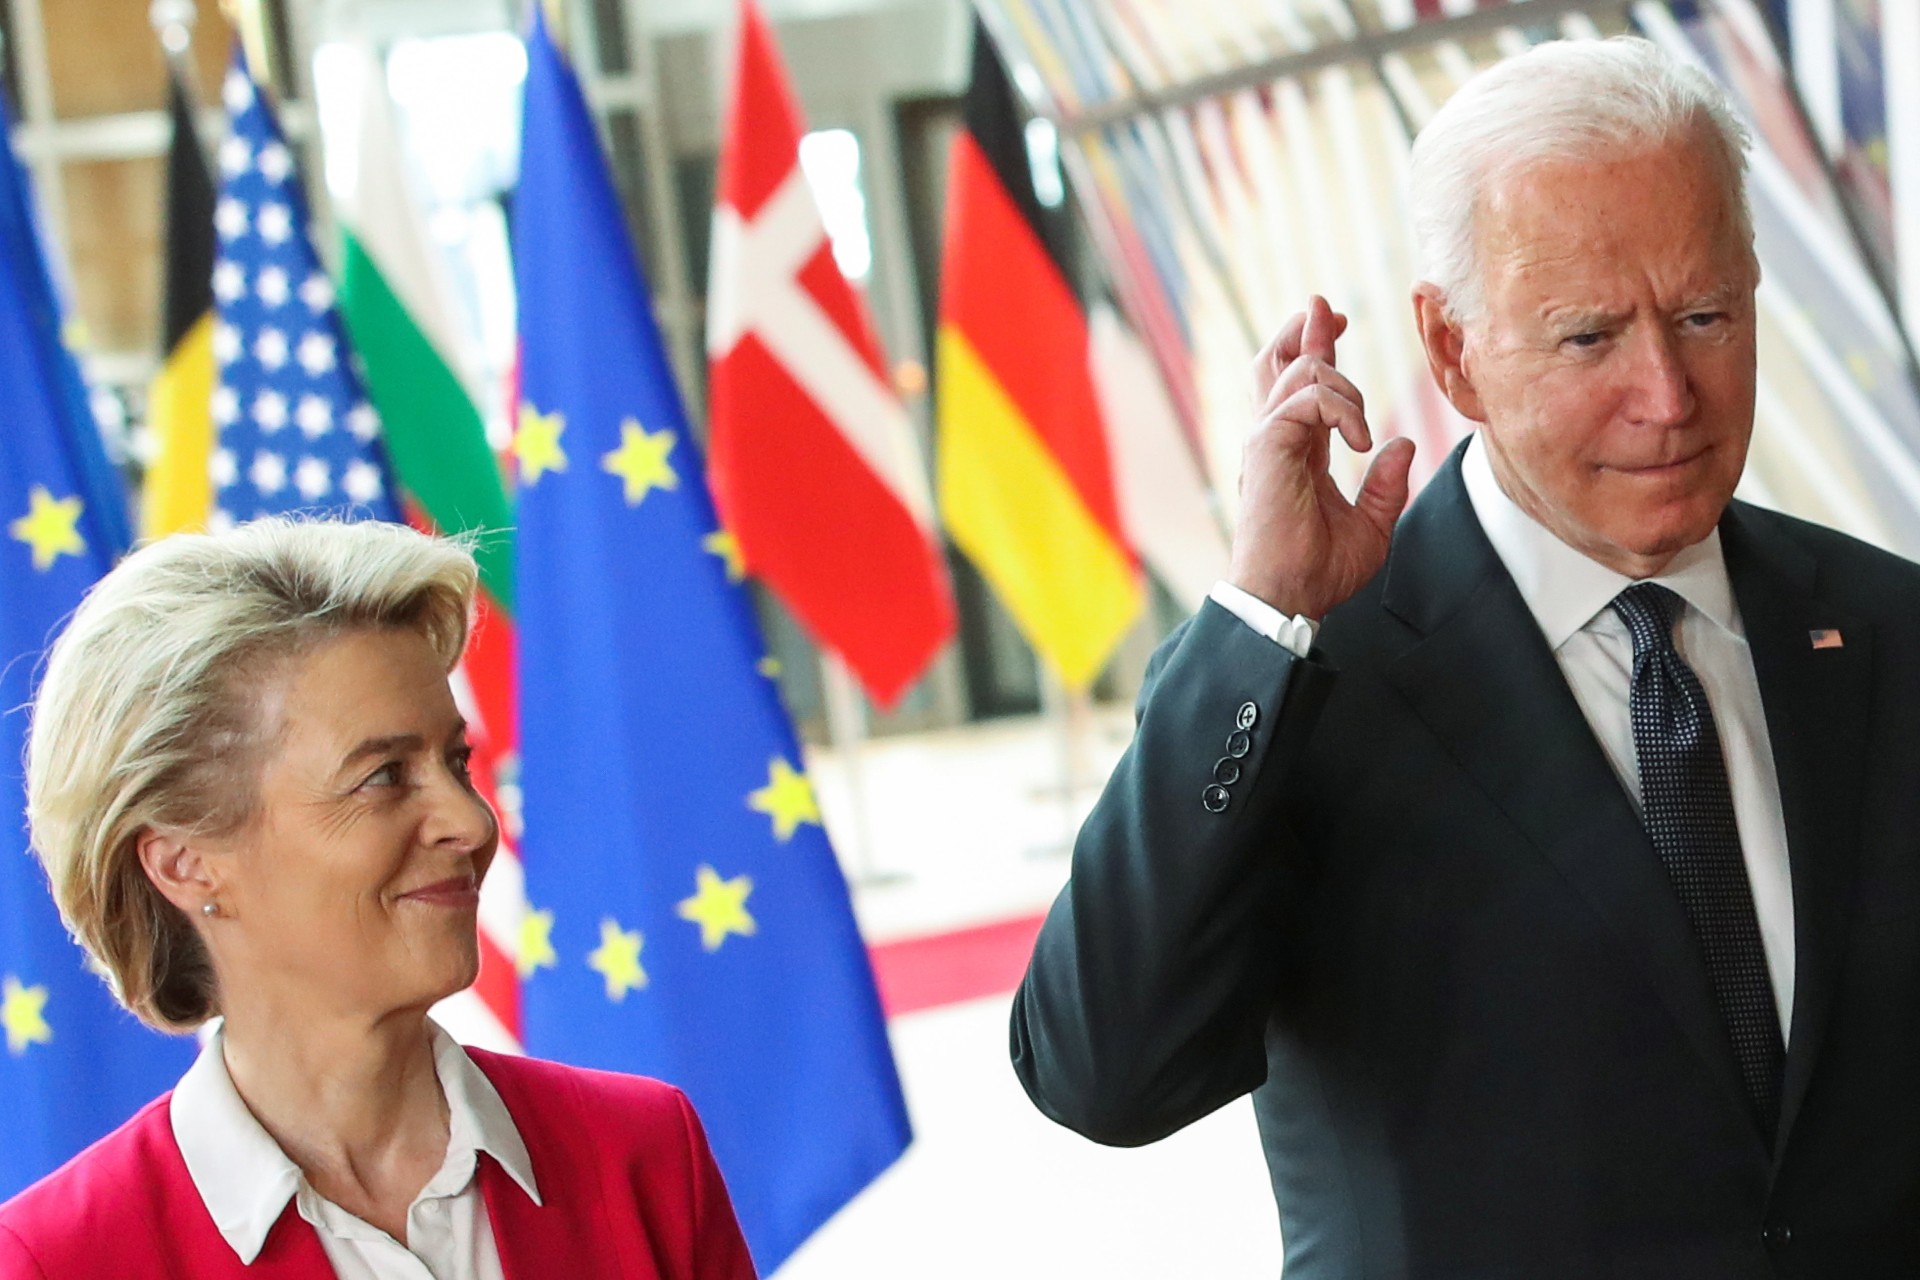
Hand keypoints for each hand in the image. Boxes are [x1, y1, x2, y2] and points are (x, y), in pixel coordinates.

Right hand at [1228, 296, 1415, 618]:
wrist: (1289, 597)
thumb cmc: (1318, 571)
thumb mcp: (1370, 527)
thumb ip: (1386, 485)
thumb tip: (1401, 445)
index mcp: (1295, 453)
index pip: (1302, 387)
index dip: (1317, 349)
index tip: (1336, 324)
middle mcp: (1275, 440)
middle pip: (1280, 363)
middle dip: (1307, 331)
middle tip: (1329, 309)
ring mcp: (1267, 440)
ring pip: (1300, 373)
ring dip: (1343, 385)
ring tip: (1363, 429)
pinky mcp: (1267, 446)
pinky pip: (1308, 399)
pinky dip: (1341, 410)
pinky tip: (1361, 442)